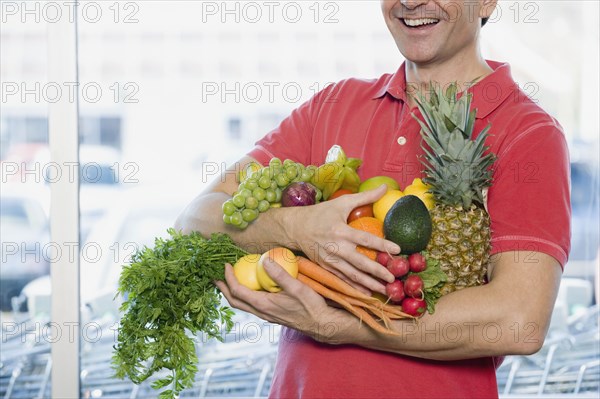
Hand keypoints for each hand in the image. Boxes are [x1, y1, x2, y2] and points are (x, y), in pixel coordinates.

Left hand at [216, 259, 341, 340]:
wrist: (320, 324)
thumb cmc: (310, 306)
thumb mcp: (297, 288)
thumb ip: (280, 274)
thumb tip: (265, 260)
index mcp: (263, 305)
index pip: (238, 291)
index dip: (229, 278)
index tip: (225, 265)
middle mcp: (261, 312)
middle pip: (234, 301)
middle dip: (223, 288)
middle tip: (216, 275)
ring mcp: (265, 314)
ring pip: (242, 304)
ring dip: (232, 292)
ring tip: (229, 279)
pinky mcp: (271, 314)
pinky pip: (251, 304)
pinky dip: (244, 294)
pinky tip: (250, 285)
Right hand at [285, 184, 398, 294]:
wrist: (295, 228)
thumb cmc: (321, 213)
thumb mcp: (342, 202)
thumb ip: (365, 197)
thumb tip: (385, 187)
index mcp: (341, 230)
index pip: (365, 239)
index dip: (382, 245)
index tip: (397, 250)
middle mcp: (336, 247)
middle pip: (360, 262)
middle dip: (378, 271)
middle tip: (394, 277)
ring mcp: (330, 260)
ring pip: (352, 275)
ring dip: (369, 283)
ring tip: (385, 289)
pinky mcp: (326, 267)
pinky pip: (343, 279)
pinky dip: (355, 287)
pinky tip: (367, 292)